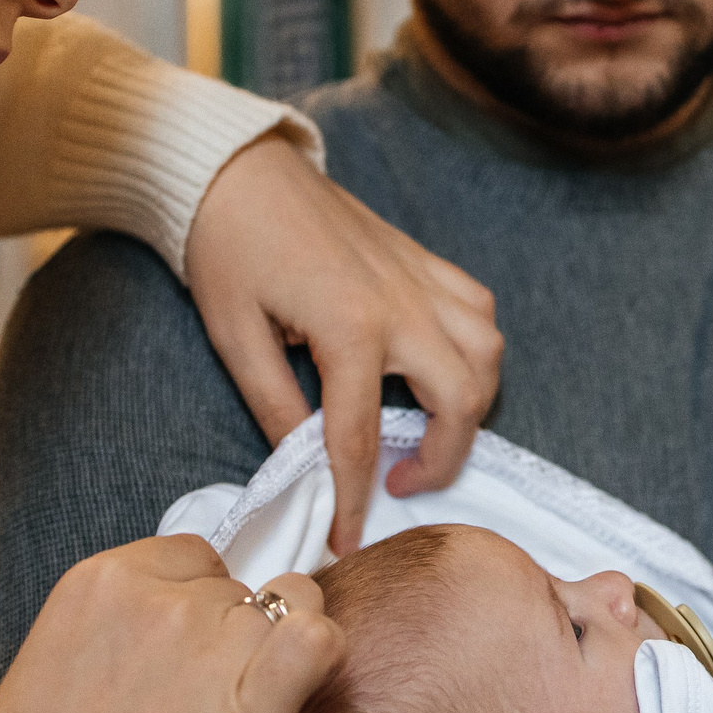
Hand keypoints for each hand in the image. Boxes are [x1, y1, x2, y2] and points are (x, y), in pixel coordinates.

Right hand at [0, 535, 343, 712]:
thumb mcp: (56, 648)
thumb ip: (122, 617)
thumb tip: (182, 610)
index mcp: (106, 579)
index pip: (195, 558)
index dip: (196, 603)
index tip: (180, 651)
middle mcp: (164, 601)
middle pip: (236, 591)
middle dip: (224, 637)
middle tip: (190, 702)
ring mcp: (212, 647)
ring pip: (280, 615)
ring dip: (264, 657)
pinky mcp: (253, 706)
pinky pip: (317, 642)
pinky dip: (318, 656)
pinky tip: (294, 687)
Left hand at [183, 134, 502, 548]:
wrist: (236, 170)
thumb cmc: (225, 249)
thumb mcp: (233, 336)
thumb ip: (275, 406)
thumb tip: (302, 466)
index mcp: (349, 326)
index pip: (360, 438)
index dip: (355, 500)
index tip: (347, 542)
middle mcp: (401, 304)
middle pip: (460, 401)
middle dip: (442, 459)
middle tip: (398, 481)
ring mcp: (419, 278)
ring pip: (487, 354)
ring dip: (470, 403)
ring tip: (427, 427)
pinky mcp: (422, 260)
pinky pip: (478, 309)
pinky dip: (475, 347)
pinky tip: (439, 364)